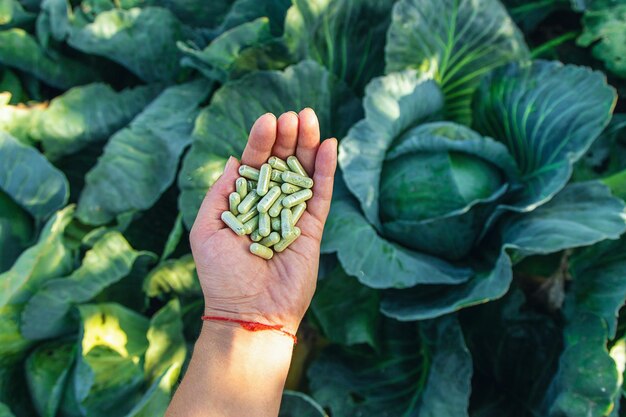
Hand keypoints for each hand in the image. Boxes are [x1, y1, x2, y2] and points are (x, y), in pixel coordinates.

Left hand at [189, 108, 337, 334]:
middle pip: (281, 163)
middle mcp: (268, 205)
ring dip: (308, 145)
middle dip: (288, 138)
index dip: (261, 142)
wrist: (250, 311)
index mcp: (243, 204)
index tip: (269, 119)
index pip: (254, 164)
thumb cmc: (221, 275)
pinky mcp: (312, 228)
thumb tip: (233, 159)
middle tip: (295, 114)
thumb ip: (220, 193)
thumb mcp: (207, 229)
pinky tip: (329, 145)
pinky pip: (321, 195)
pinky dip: (326, 170)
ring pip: (303, 173)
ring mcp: (292, 215)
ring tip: (311, 119)